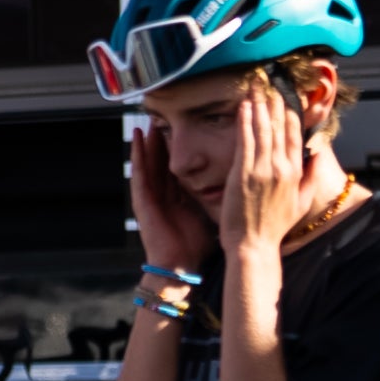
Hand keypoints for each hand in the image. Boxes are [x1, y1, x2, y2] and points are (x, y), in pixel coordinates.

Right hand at [128, 125, 213, 273]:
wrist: (180, 265)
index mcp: (179, 196)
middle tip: (165, 115)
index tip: (189, 126)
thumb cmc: (196, 245)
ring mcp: (150, 195)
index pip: (180, 165)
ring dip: (147, 141)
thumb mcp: (209, 214)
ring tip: (148, 119)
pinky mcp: (142, 199)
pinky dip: (136, 154)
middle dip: (163, 138)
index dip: (182, 146)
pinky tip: (136, 139)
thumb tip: (244, 185)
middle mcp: (163, 192)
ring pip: (148, 161)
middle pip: (162, 159)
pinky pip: (139, 172)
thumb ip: (218, 199)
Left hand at [219, 85, 328, 257]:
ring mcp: (262, 170)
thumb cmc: (274, 227)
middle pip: (279, 127)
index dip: (289, 113)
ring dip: (258, 105)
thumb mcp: (301, 202)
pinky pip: (245, 140)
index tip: (284, 97)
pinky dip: (245, 121)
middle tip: (268, 82)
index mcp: (295, 173)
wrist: (254, 245)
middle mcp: (281, 168)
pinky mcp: (243, 174)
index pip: (294, 135)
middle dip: (274, 102)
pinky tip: (243, 106)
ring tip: (255, 86)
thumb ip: (310, 177)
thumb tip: (319, 155)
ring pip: (262, 129)